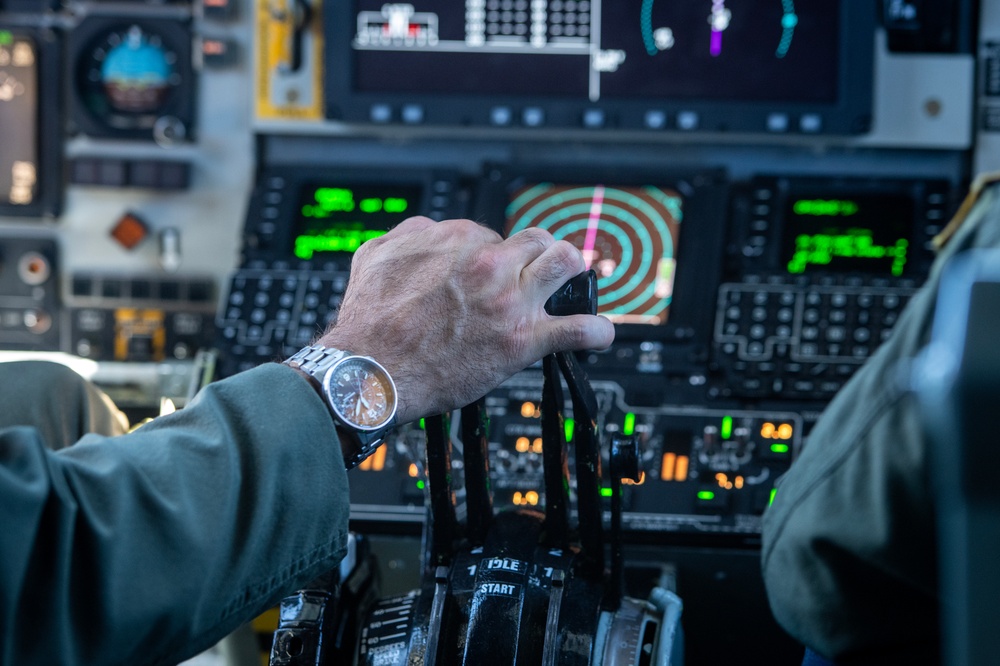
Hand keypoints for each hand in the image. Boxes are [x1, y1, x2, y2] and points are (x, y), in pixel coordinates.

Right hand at [314, 216, 614, 423]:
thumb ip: (406, 235)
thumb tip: (427, 230)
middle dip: (542, 253)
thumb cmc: (369, 322)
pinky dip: (595, 332)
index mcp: (456, 240)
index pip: (493, 234)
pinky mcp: (522, 340)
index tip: (494, 271)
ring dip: (576, 272)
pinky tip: (600, 334)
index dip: (495, 254)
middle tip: (542, 269)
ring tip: (576, 283)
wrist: (371, 370)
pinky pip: (577, 329)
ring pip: (567, 264)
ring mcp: (510, 301)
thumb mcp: (374, 256)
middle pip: (538, 241)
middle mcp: (489, 264)